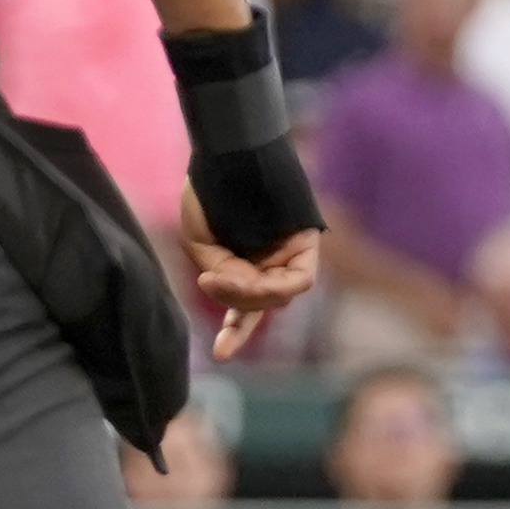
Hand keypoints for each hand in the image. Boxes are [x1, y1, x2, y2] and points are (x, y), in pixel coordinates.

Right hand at [178, 184, 317, 358]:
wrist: (226, 154)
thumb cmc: (209, 194)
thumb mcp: (202, 246)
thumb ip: (224, 277)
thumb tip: (244, 293)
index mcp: (245, 263)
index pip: (246, 307)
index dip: (235, 331)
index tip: (219, 354)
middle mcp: (271, 261)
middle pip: (263, 305)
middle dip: (237, 304)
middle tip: (210, 282)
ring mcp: (289, 253)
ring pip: (279, 296)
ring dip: (251, 295)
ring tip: (219, 275)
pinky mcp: (306, 243)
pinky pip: (300, 280)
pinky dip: (274, 287)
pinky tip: (248, 279)